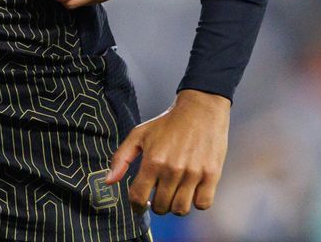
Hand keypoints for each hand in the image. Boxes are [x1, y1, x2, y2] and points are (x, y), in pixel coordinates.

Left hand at [106, 89, 230, 214]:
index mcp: (153, 160)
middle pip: (161, 207)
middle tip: (157, 196)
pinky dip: (196, 202)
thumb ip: (121, 158)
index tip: (139, 206)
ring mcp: (194, 174)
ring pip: (181, 209)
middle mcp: (172, 170)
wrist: (199, 110)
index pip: (139, 197)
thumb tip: (108, 181)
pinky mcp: (212, 175)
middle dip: (156, 205)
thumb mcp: (138, 135)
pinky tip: (190, 191)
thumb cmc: (166, 124)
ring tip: (173, 194)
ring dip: (174, 207)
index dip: (136, 206)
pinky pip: (203, 204)